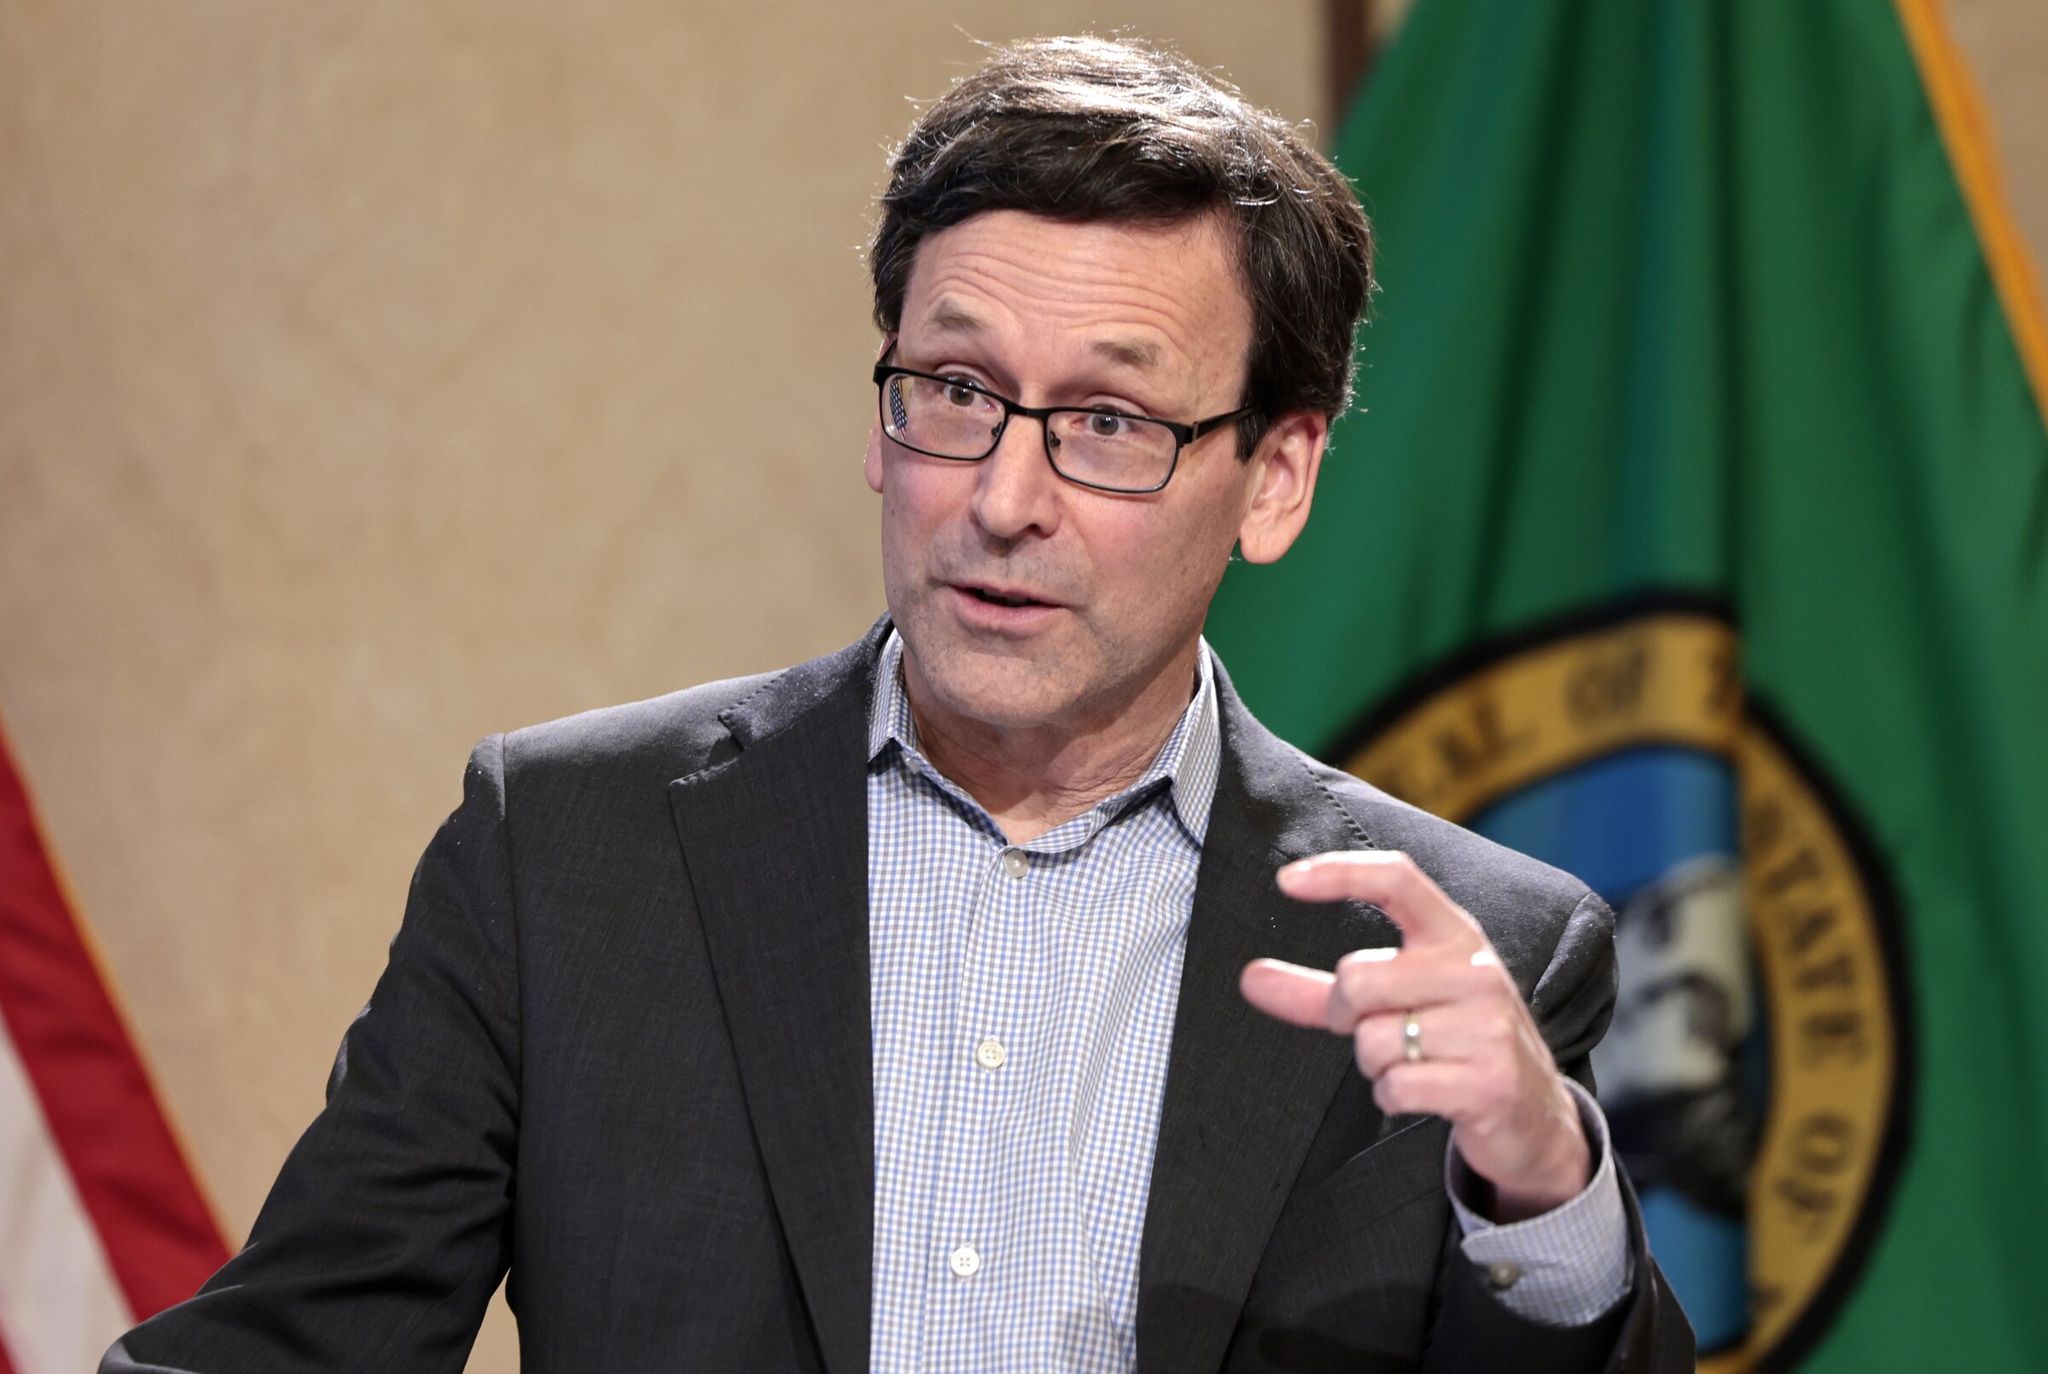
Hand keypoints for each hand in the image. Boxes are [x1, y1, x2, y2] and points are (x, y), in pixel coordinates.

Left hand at [1239, 850, 1589, 1220]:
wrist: (1534, 1115)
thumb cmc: (1454, 1043)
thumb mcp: (1398, 1003)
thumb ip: (1319, 992)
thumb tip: (1249, 978)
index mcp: (1455, 935)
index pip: (1397, 880)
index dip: (1340, 873)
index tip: (1286, 881)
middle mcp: (1477, 969)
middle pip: (1357, 977)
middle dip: (1345, 1015)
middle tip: (1374, 1030)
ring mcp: (1489, 1025)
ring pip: (1372, 1040)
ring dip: (1374, 1065)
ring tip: (1415, 1064)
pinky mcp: (1490, 1081)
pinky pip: (1395, 1086)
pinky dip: (1393, 1097)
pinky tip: (1426, 1093)